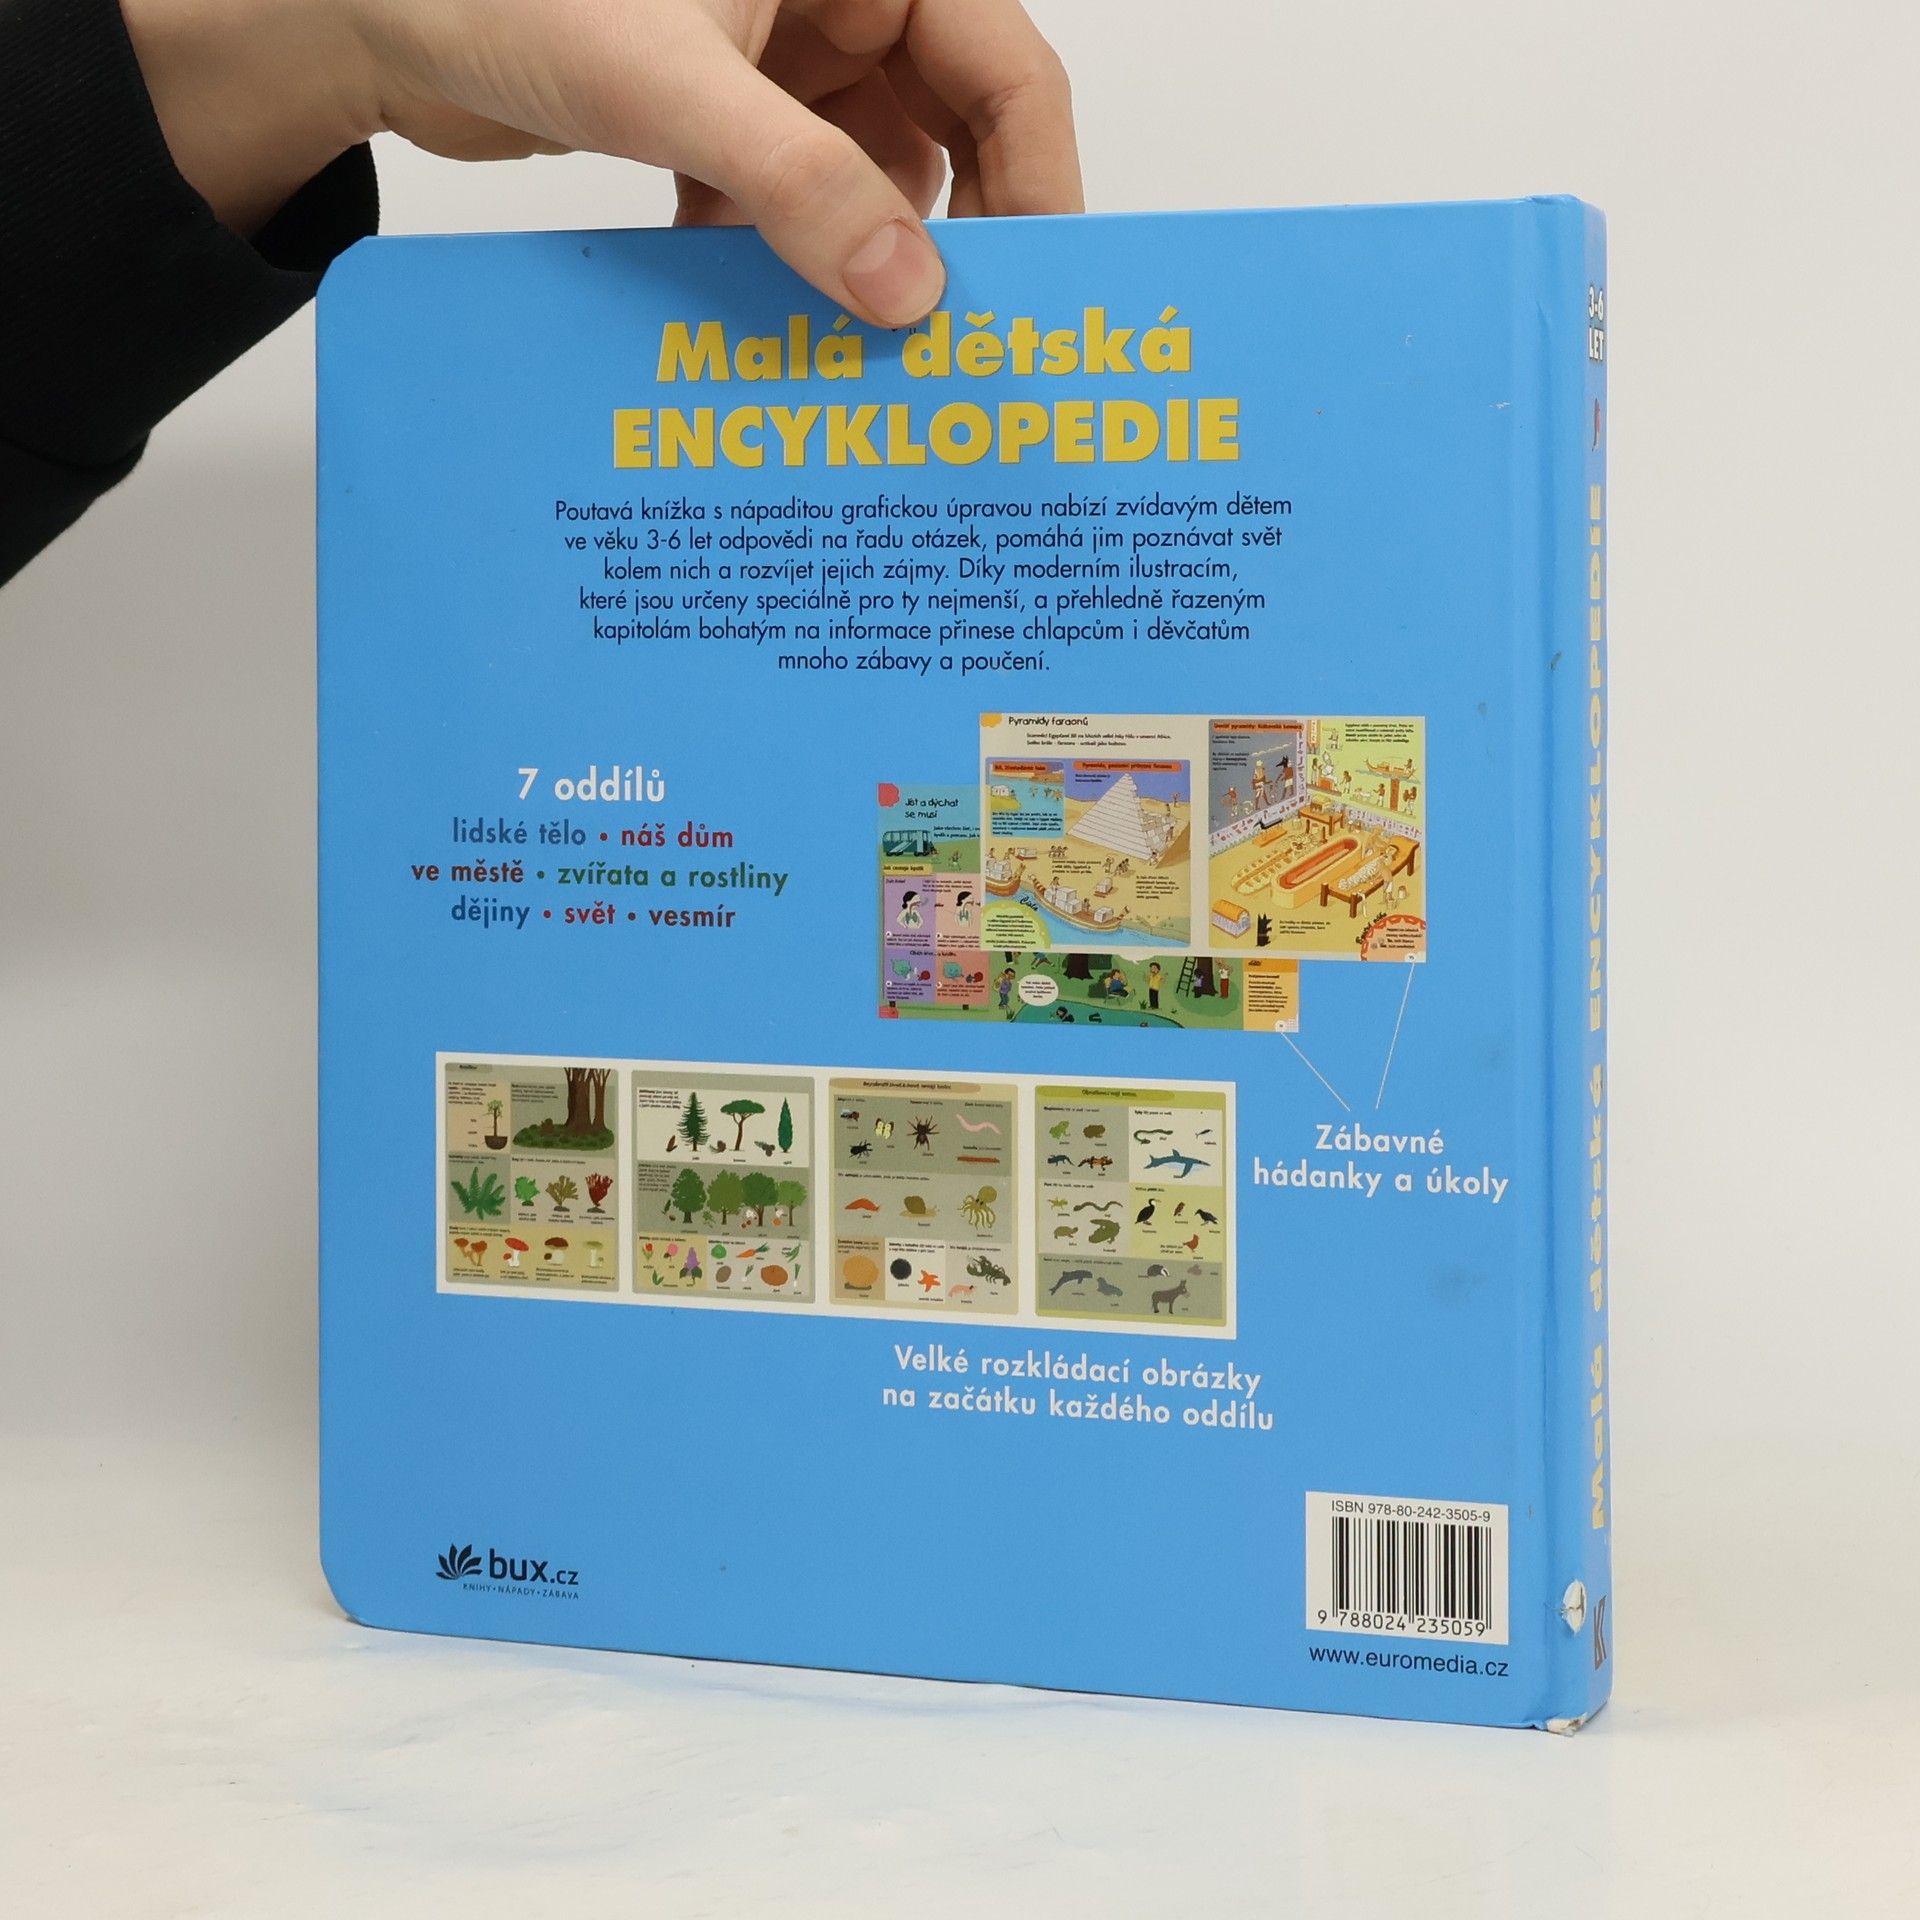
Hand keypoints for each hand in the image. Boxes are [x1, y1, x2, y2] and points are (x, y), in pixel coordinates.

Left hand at [120, 0, 1080, 324]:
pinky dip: (782, 261)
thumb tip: (908, 297)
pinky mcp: (730, 110)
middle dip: (951, 241)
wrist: (369, 14)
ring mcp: (784, 54)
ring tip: (858, 363)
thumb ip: (798, 186)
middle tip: (956, 354)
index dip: (1038, 186)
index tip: (1037, 299)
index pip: (1007, 69)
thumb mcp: (669, 86)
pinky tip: (757, 327)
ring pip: (871, 177)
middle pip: (954, 132)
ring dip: (857, 265)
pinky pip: (795, 197)